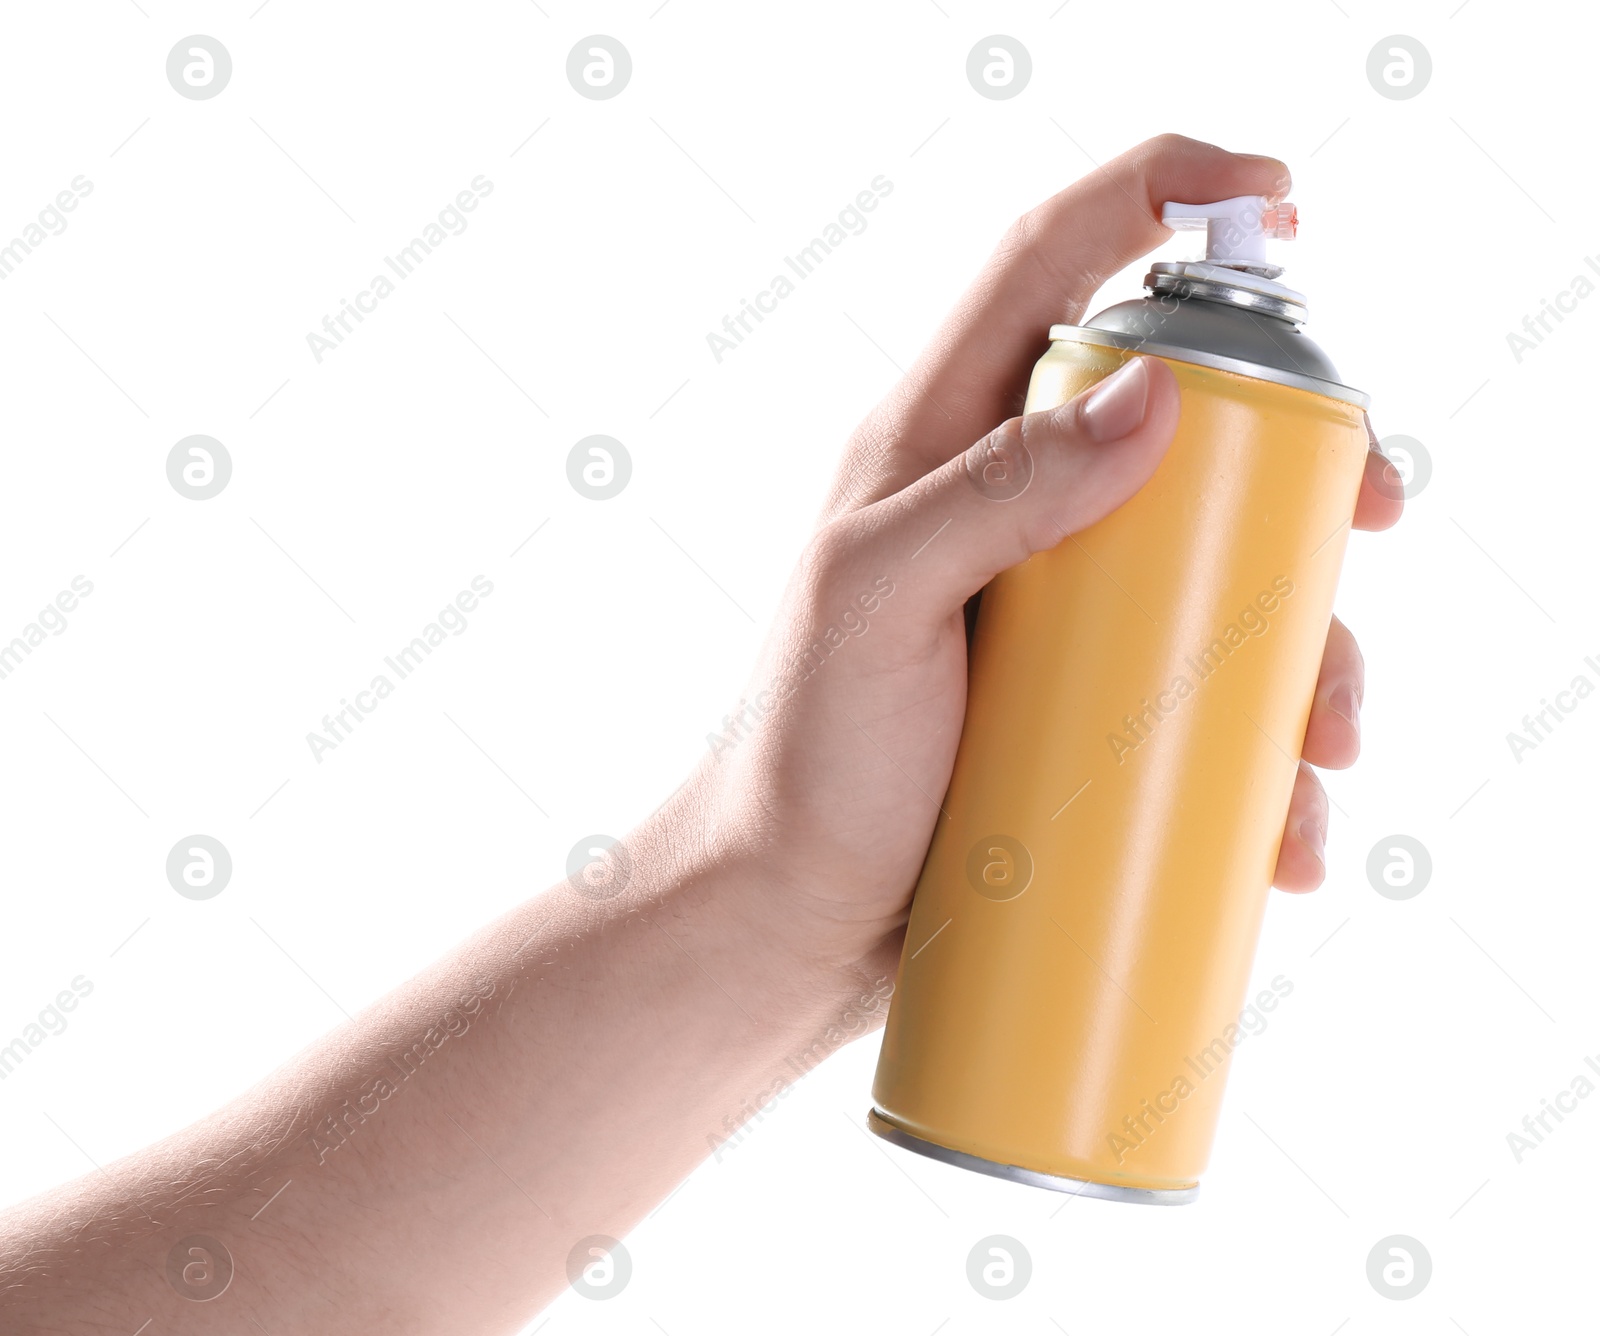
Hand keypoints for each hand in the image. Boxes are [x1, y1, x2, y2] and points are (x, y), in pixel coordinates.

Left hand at [689, 134, 1403, 999]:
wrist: (792, 919)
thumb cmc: (804, 762)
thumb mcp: (872, 605)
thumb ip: (992, 490)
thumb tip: (1157, 393)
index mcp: (938, 444)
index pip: (1048, 268)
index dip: (1154, 196)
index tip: (1271, 197)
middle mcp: (1010, 507)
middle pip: (1180, 418)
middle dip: (1297, 456)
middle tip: (1369, 514)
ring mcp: (1059, 609)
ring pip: (1221, 566)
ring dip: (1307, 638)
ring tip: (1322, 739)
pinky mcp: (1090, 706)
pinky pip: (1206, 692)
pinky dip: (1266, 751)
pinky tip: (1286, 828)